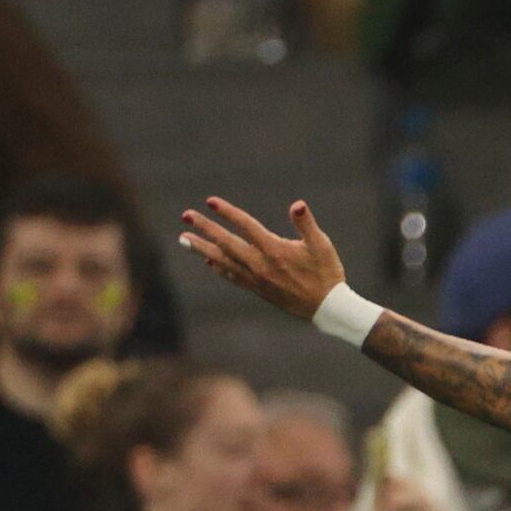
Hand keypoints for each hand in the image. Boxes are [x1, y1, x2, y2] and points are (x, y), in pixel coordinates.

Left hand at [180, 193, 348, 317]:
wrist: (327, 309)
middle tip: (185, 216)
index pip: (246, 226)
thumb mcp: (322, 245)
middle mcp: (260, 265)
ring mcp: (256, 279)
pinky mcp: (258, 290)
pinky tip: (209, 261)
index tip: (210, 201)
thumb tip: (297, 205)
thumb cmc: (327, 273)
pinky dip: (218, 267)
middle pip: (226, 243)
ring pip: (223, 261)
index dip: (227, 213)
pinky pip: (232, 276)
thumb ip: (306, 224)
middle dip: (205, 228)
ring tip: (183, 239)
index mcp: (275, 250)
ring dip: (202, 249)